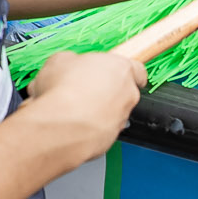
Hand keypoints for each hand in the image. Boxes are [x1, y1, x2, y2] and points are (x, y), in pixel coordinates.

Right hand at [22, 50, 145, 160]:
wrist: (61, 126)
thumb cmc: (63, 91)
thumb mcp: (61, 60)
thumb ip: (74, 61)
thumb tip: (69, 64)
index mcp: (120, 68)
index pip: (136, 69)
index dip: (122, 71)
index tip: (110, 72)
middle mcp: (127, 93)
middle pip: (124, 91)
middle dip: (106, 91)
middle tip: (84, 89)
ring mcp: (121, 117)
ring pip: (114, 112)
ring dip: (99, 111)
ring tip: (74, 109)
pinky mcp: (111, 138)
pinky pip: (103, 130)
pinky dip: (91, 128)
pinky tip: (73, 124)